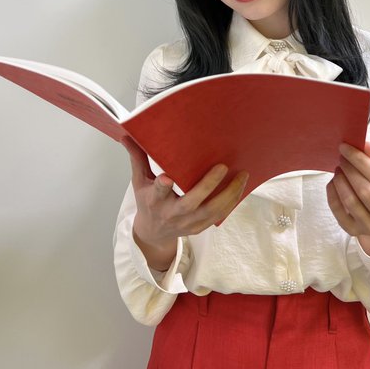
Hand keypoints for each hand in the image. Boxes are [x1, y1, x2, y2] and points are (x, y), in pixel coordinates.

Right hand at [122, 137, 248, 269]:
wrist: (154, 233)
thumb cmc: (148, 202)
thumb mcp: (139, 182)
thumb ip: (137, 158)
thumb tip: (126, 135)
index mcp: (155, 200)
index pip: (157, 192)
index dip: (162, 186)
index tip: (166, 177)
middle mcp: (172, 213)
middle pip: (191, 202)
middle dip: (208, 185)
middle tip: (223, 166)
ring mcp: (188, 222)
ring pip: (212, 210)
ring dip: (230, 193)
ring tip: (243, 175)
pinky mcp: (200, 227)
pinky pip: (220, 216)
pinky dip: (232, 202)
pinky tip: (241, 186)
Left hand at [326, 142, 369, 261]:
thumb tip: (364, 145)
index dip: (362, 162)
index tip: (347, 147)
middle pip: (366, 191)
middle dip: (351, 170)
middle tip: (342, 157)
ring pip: (351, 201)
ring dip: (341, 180)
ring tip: (338, 168)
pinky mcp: (353, 232)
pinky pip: (338, 211)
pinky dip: (332, 193)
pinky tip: (333, 182)